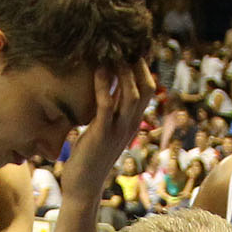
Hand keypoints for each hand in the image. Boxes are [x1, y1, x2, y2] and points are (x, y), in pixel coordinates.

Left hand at [58, 60, 156, 203]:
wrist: (83, 187)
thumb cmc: (89, 157)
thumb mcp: (103, 129)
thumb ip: (109, 110)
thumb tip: (106, 87)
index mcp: (132, 122)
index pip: (148, 89)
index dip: (143, 68)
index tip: (131, 49)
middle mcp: (130, 124)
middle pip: (147, 88)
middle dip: (138, 64)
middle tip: (125, 44)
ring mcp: (118, 130)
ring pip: (131, 94)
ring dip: (123, 71)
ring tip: (113, 52)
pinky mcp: (101, 134)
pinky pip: (106, 104)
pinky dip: (103, 84)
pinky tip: (97, 69)